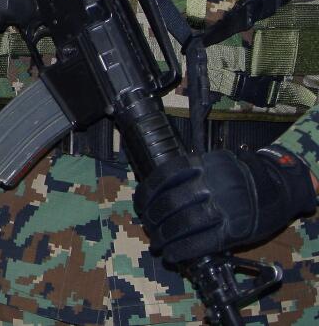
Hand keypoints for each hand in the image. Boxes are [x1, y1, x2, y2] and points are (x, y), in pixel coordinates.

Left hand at [134, 145, 316, 264]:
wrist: (277, 189)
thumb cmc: (237, 178)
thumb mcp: (213, 165)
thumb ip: (187, 175)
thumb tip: (154, 196)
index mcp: (204, 164)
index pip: (166, 176)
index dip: (147, 192)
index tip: (140, 204)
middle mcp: (214, 184)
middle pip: (172, 202)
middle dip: (154, 218)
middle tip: (148, 226)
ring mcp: (226, 207)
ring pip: (184, 223)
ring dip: (165, 236)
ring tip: (157, 243)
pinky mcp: (235, 230)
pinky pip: (202, 242)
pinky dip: (182, 250)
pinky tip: (172, 254)